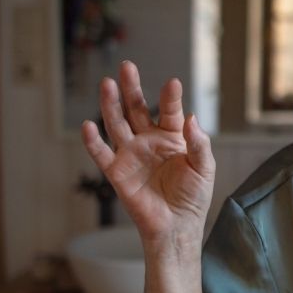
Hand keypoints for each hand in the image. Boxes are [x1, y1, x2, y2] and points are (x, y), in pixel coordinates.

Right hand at [80, 60, 214, 248]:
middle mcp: (149, 140)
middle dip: (132, 88)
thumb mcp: (204, 168)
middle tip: (127, 67)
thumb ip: (199, 144)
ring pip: (117, 124)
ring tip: (107, 84)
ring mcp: (131, 154)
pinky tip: (87, 125)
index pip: (170, 110)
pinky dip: (93, 141)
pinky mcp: (117, 172)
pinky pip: (102, 154)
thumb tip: (191, 118)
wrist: (177, 226)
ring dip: (111, 105)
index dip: (170, 97)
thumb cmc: (193, 196)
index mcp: (173, 136)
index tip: (173, 83)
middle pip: (137, 109)